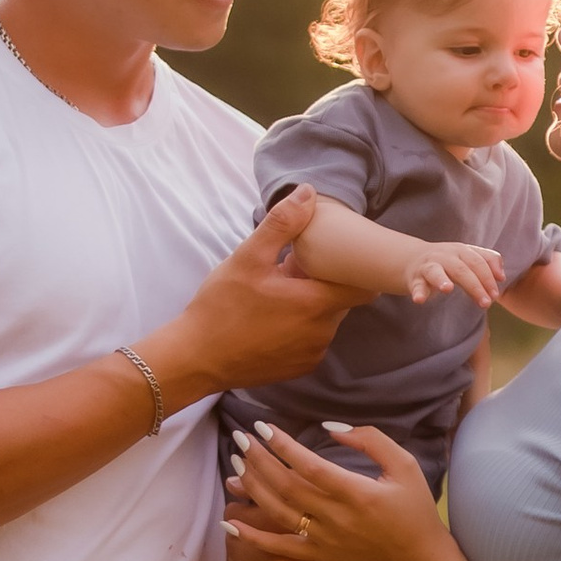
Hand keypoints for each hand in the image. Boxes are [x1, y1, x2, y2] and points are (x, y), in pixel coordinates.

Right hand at [155, 191, 352, 398]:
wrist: (195, 359)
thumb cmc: (220, 308)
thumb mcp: (248, 258)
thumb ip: (282, 224)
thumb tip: (308, 193)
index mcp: (316, 304)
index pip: (364, 286)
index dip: (354, 267)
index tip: (334, 256)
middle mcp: (322, 333)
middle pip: (342, 299)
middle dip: (324, 281)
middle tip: (292, 268)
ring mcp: (312, 353)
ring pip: (326, 318)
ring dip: (311, 303)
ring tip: (278, 292)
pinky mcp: (300, 367)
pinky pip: (312, 339)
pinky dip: (300, 325)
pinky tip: (272, 317)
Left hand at [227, 418, 457, 560]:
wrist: (419, 560)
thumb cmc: (415, 509)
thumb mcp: (405, 465)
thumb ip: (370, 440)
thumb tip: (330, 426)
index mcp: (358, 493)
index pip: (309, 465)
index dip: (282, 445)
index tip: (263, 427)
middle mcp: (337, 518)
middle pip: (286, 486)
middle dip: (259, 460)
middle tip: (241, 438)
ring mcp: (324, 540)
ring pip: (278, 512)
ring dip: (253, 487)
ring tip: (236, 464)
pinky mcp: (319, 555)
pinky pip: (279, 547)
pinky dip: (252, 537)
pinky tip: (230, 522)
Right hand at [401, 239, 505, 306]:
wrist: (412, 259)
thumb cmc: (447, 261)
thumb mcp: (467, 257)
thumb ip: (488, 261)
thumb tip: (501, 277)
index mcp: (461, 250)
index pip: (478, 261)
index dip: (488, 277)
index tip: (495, 294)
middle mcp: (444, 256)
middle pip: (461, 269)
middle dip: (475, 286)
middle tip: (486, 303)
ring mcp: (428, 266)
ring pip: (435, 272)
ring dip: (441, 280)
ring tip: (448, 289)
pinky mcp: (415, 278)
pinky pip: (416, 285)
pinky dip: (418, 292)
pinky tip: (419, 300)